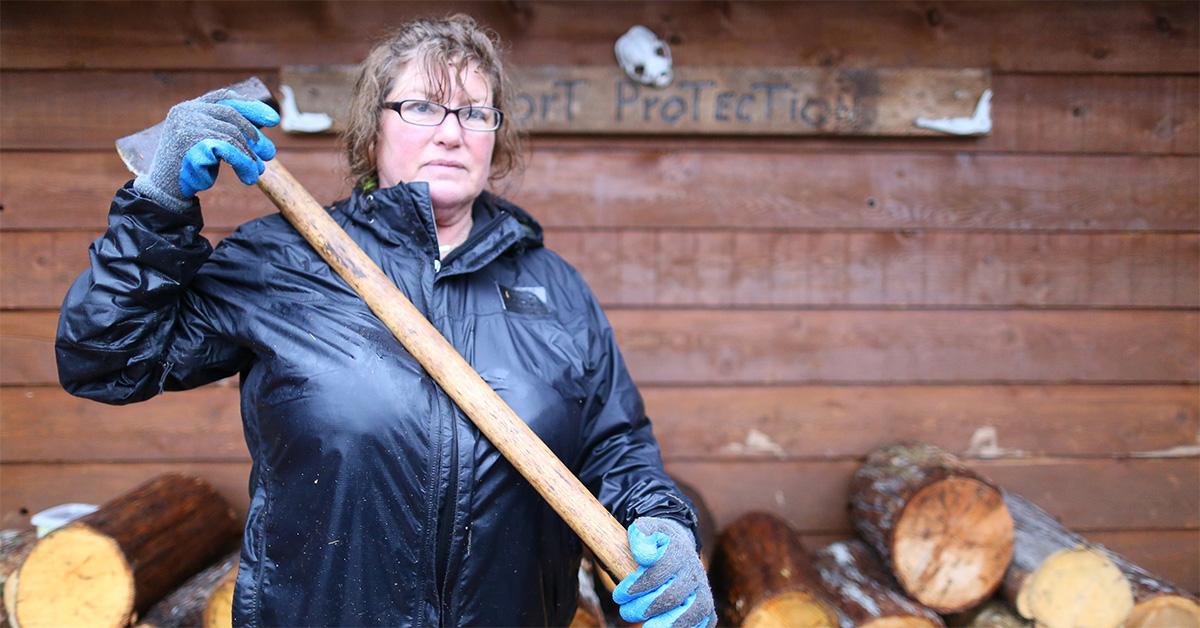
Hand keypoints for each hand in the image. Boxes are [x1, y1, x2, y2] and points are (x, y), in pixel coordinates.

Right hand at [133, 88, 279, 210]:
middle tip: (269, 153)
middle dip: (254, 135)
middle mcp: (186, 111)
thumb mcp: (209, 145)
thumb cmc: (190, 169)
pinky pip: (227, 148)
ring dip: (249, 156)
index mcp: (189, 108)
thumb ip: (228, 134)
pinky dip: (243, 162)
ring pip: (232, 134)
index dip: (250, 106)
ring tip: (257, 172)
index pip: (224, 98)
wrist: (166, 190)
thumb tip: (263, 137)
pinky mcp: (190, 142)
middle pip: (231, 114)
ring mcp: (187, 125)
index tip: (273, 119)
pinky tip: (249, 175)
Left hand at [613, 516, 715, 627]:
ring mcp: (702, 589)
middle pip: (674, 595)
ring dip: (671, 623)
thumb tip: (645, 557)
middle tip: (625, 612)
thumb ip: (641, 536)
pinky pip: (706, 620)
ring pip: (695, 610)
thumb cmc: (655, 542)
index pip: (660, 570)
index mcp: (679, 550)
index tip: (618, 594)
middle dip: (646, 607)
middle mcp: (694, 571)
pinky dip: (691, 627)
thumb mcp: (644, 529)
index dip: (639, 585)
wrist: (677, 546)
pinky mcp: (706, 605)